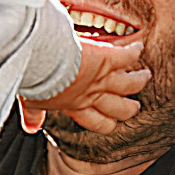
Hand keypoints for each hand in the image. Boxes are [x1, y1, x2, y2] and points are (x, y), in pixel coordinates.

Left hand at [19, 34, 147, 138]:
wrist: (38, 60)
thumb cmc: (32, 78)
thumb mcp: (31, 99)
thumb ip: (34, 113)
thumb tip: (30, 128)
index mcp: (75, 105)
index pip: (98, 122)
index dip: (108, 123)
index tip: (112, 121)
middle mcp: (93, 94)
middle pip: (120, 109)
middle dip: (128, 108)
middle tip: (134, 105)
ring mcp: (102, 77)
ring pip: (130, 85)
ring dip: (138, 80)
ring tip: (145, 76)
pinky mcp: (107, 58)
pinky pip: (128, 57)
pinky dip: (134, 51)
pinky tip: (138, 47)